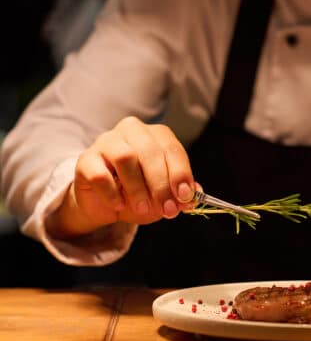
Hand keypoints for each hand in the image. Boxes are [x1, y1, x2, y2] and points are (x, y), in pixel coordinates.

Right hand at [46, 116, 197, 237]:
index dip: (180, 174)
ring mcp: (107, 142)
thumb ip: (180, 193)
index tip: (184, 197)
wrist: (105, 203)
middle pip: (150, 152)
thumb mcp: (165, 195)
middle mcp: (132, 131)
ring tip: (143, 208)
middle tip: (166, 209)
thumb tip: (194, 196)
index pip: (172, 149)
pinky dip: (112, 193)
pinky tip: (119, 204)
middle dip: (161, 185)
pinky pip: (100, 174)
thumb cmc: (139, 193)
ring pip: (125, 157)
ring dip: (138, 188)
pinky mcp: (86, 159)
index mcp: (156, 135)